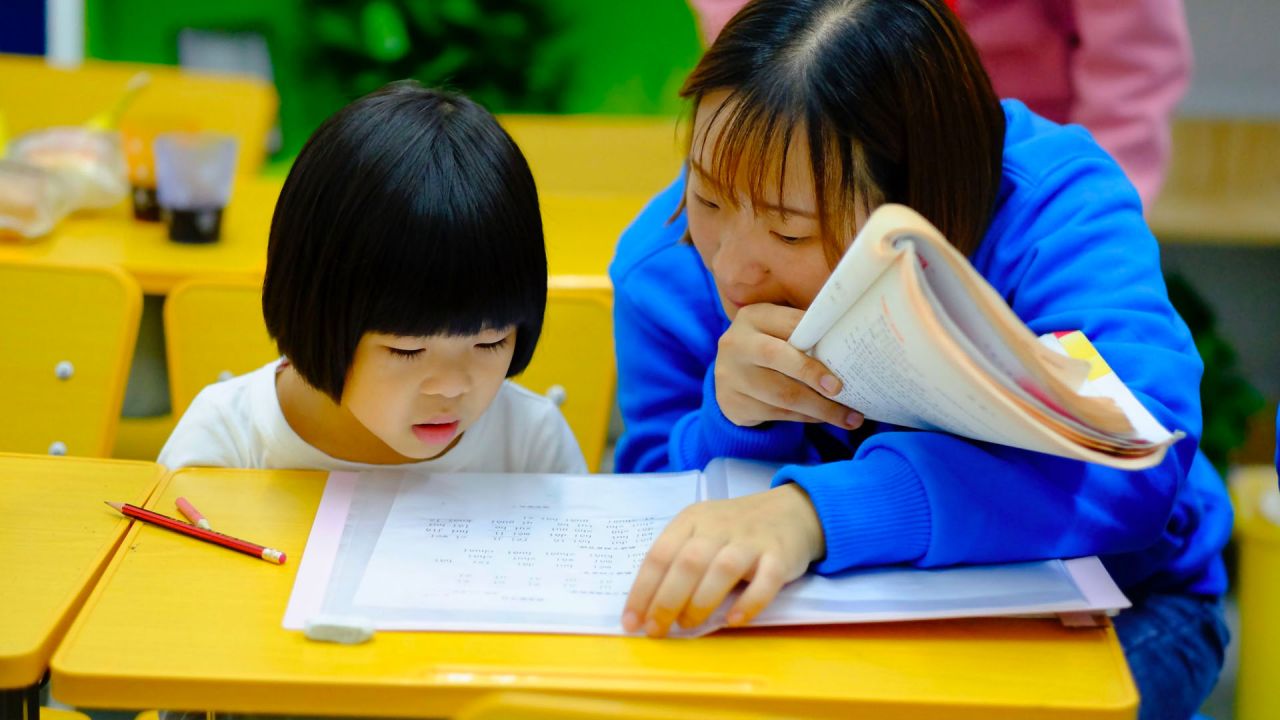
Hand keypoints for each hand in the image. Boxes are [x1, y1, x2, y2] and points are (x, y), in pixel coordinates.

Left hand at [621, 483, 824, 636]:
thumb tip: (650, 608)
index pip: (659, 555)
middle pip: (688, 563)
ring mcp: (751, 540)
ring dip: (701, 601)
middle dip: (666, 601)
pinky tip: (734, 620)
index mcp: (691, 520)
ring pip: (723, 569)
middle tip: (657, 630)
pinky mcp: (780, 555)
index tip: (631, 622)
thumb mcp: (701, 531)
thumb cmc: (735, 529)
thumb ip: (679, 560)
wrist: (791, 510)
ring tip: (689, 625)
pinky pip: (766, 580)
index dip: (642, 591)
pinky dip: (749, 602)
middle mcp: (718, 527)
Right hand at [715, 304, 861, 429]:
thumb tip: (851, 345)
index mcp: (753, 317)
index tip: (845, 353)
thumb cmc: (768, 348)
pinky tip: (823, 418)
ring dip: (819, 408)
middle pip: (777, 357)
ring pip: (781, 394)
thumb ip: (805, 333)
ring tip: (849, 418)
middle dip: (812, 374)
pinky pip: (777, 413)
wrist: (729, 377)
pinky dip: (805, 417)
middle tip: (840, 389)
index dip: (817, 337)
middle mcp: (737, 343)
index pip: (790, 323)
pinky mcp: (733, 404)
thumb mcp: (777, 331)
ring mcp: (731, 376)